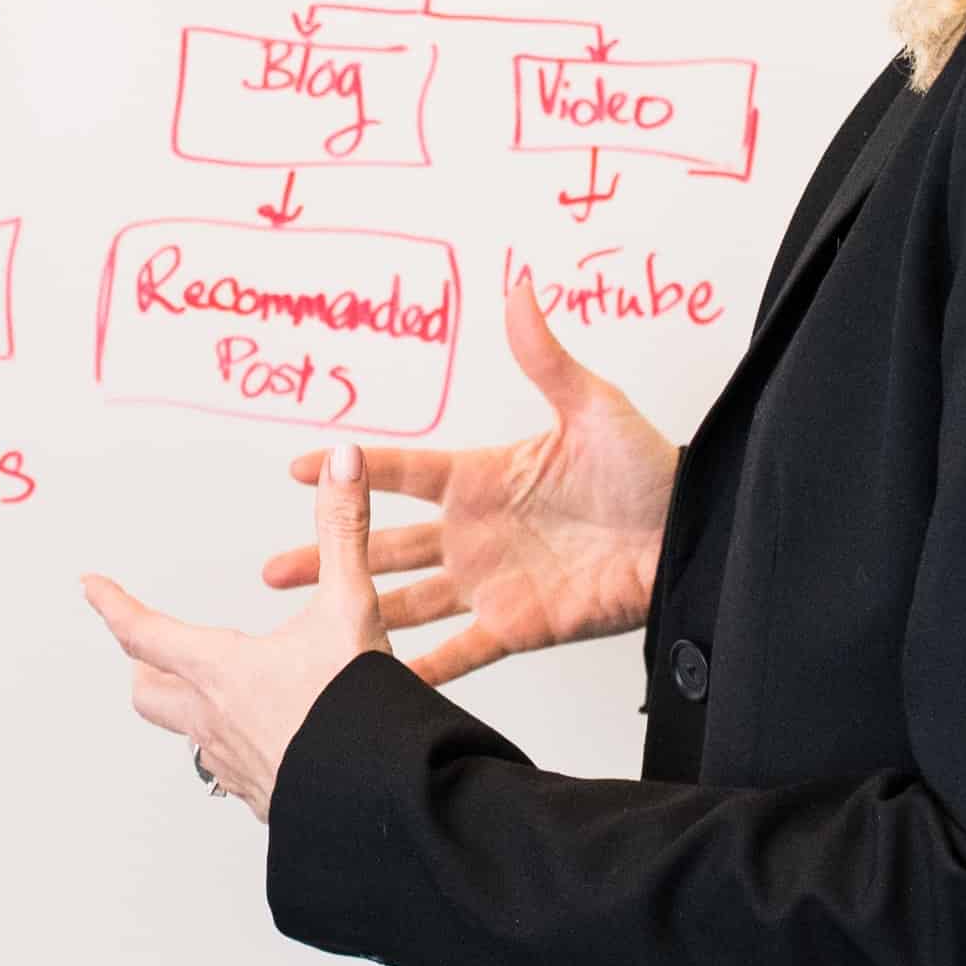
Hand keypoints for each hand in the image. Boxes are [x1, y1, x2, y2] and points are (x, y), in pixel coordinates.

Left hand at [83, 447, 387, 821]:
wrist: (383, 800)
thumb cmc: (358, 708)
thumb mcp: (353, 606)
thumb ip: (345, 531)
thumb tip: (344, 462)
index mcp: (221, 670)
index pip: (143, 633)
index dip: (112, 604)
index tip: (89, 586)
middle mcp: (215, 721)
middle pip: (148, 694)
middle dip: (143, 667)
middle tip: (144, 648)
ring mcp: (236, 767)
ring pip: (189, 737)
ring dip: (191, 710)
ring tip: (213, 693)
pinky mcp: (265, 799)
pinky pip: (232, 772)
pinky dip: (237, 748)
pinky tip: (269, 741)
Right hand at [261, 266, 676, 682]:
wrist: (689, 536)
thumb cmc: (650, 470)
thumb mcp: (592, 407)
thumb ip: (544, 357)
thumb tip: (521, 286)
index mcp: (483, 479)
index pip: (403, 473)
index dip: (352, 471)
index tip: (301, 467)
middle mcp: (476, 534)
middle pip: (386, 546)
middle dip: (330, 554)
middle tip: (275, 570)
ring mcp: (491, 584)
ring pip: (407, 601)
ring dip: (358, 611)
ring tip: (308, 625)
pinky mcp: (517, 626)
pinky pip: (460, 653)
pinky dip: (421, 670)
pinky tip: (379, 679)